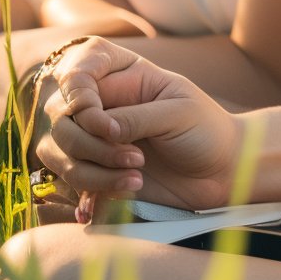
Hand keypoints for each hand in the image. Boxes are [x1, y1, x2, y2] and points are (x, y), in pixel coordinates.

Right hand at [36, 37, 240, 213]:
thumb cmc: (206, 130)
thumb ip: (138, 117)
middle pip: (62, 117)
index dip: (80, 97)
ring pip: (60, 151)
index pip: (78, 73)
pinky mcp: (97, 169)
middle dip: (91, 144)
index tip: (109, 129)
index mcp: (124, 75)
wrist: (220, 172)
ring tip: (137, 180)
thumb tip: (102, 128)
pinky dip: (87, 193)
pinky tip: (104, 206)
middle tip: (136, 159)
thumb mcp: (180, 113)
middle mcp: (104, 104)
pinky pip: (72, 180)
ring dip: (91, 172)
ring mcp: (97, 137)